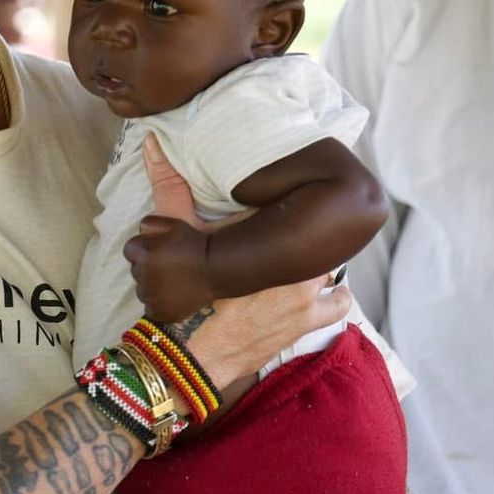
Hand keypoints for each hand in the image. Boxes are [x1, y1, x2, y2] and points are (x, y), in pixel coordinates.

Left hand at [124, 216, 213, 320]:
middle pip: (136, 271)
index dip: (144, 249)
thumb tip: (140, 233)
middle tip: (169, 266)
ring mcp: (150, 297)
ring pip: (143, 291)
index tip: (159, 251)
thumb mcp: (172, 224)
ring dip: (152, 287)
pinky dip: (159, 304)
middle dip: (148, 268)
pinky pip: (151, 307)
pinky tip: (174, 296)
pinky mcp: (158, 313)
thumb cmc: (194, 244)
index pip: (130, 251)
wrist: (216, 269)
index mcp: (142, 253)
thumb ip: (150, 224)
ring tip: (173, 282)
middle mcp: (142, 276)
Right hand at [130, 136, 345, 392]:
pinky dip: (336, 296)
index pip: (296, 206)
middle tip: (299, 227)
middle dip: (309, 231)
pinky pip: (340, 302)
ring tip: (310, 259)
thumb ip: (171, 188)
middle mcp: (295, 261)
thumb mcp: (179, 237)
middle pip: (320, 233)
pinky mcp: (310, 320)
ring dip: (324, 262)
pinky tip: (328, 290)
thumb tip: (154, 142)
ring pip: (334, 265)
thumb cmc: (190, 293)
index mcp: (266, 235)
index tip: (290, 199)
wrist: (196, 351)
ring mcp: (307, 293)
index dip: (293, 202)